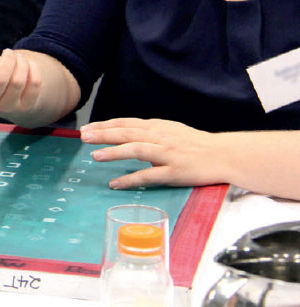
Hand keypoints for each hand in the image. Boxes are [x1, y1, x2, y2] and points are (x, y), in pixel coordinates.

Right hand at [0, 36, 41, 117]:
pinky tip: (29, 66)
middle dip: (8, 61)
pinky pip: (34, 84)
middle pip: (1, 79)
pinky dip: (33, 70)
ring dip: (21, 63)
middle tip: (8, 52)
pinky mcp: (27, 104)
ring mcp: (9, 104)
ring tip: (18, 58)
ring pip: (19, 80)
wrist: (8, 87)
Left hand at [80, 117, 224, 188]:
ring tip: (95, 155)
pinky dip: (131, 178)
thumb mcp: (172, 130)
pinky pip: (149, 175)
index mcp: (158, 127)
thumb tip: (131, 133)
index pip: (126, 123)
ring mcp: (167, 154)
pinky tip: (116, 183)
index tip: (88, 127)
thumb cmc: (197, 143)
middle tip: (83, 136)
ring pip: (135, 150)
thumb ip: (152, 131)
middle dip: (103, 134)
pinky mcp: (175, 172)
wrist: (224, 154)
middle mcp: (160, 137)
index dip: (106, 124)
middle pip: (126, 133)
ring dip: (113, 152)